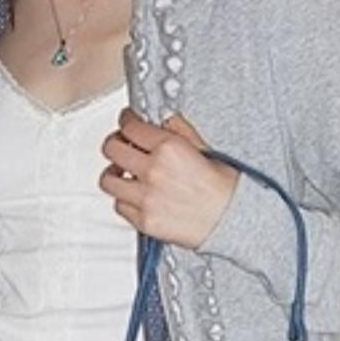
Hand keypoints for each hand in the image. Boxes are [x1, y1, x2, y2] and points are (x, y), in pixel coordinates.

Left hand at [98, 108, 236, 249]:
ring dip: (114, 174)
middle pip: (112, 149)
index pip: (131, 126)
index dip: (126, 120)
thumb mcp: (205, 148)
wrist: (232, 220)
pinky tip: (134, 195)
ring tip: (122, 173)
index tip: (126, 121)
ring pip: (108, 180)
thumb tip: (164, 120)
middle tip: (121, 145)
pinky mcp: (144, 220)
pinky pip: (119, 206)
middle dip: (115, 143)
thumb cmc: (225, 188)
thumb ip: (179, 132)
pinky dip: (124, 199)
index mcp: (169, 148)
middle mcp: (153, 171)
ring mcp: (146, 197)